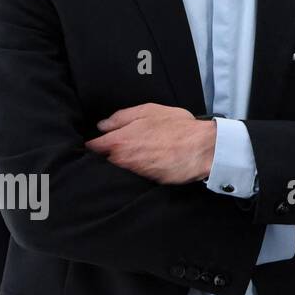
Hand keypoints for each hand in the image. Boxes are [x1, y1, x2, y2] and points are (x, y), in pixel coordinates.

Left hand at [86, 103, 215, 183]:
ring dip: (122, 164)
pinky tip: (148, 162)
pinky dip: (136, 171)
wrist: (202, 149)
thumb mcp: (149, 111)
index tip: (99, 141)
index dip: (94, 143)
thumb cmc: (177, 127)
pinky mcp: (146, 183)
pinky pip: (134, 176)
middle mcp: (121, 161)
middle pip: (103, 161)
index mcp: (118, 142)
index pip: (92, 147)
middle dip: (107, 155)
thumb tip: (102, 126)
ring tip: (137, 154)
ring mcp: (133, 174)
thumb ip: (121, 117)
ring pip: (118, 170)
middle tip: (120, 146)